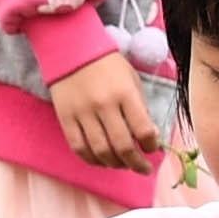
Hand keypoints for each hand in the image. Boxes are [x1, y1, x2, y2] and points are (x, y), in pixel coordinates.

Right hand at [49, 52, 161, 168]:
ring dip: (115, 164)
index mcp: (125, 93)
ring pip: (101, 152)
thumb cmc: (107, 65)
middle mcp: (104, 105)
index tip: (152, 149)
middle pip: (123, 147)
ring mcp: (83, 113)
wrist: (71, 49)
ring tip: (122, 164)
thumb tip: (149, 138)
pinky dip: (92, 160)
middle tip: (143, 168)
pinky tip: (102, 161)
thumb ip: (140, 108)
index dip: (151, 146)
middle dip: (136, 163)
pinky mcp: (66, 118)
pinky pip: (79, 148)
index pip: (143, 130)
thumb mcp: (131, 79)